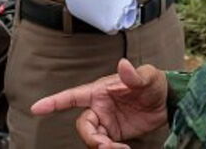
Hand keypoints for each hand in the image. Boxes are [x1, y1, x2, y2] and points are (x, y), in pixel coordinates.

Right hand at [31, 59, 168, 147]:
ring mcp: (106, 122)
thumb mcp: (147, 76)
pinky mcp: (115, 134)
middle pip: (83, 126)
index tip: (37, 109)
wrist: (168, 102)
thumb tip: (123, 65)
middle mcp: (99, 107)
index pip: (72, 96)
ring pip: (93, 138)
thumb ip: (134, 75)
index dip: (53, 102)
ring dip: (103, 147)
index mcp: (100, 90)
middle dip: (92, 138)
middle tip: (107, 146)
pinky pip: (106, 145)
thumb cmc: (153, 82)